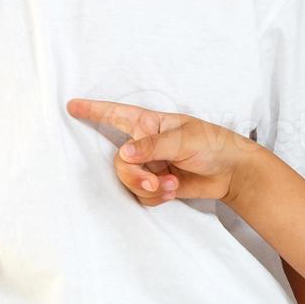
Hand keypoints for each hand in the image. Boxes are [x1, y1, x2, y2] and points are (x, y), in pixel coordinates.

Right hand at [65, 98, 263, 205]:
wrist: (232, 173)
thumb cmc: (213, 144)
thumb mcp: (184, 140)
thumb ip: (152, 146)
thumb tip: (124, 154)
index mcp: (150, 124)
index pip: (116, 115)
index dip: (94, 110)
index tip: (72, 106)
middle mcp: (146, 144)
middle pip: (119, 162)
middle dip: (133, 176)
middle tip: (153, 182)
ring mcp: (150, 166)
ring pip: (128, 181)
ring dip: (148, 188)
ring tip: (171, 185)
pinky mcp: (157, 185)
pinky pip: (141, 196)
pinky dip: (156, 197)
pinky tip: (173, 190)